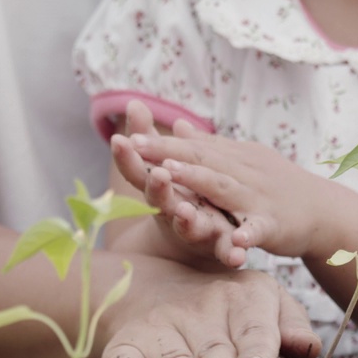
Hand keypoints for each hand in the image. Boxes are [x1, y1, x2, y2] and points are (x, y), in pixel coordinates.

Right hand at [101, 261, 320, 357]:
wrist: (158, 287)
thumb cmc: (229, 310)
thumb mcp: (266, 304)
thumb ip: (290, 326)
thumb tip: (309, 348)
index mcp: (242, 299)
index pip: (253, 326)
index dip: (257, 348)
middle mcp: (200, 311)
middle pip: (212, 347)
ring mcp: (162, 327)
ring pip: (172, 356)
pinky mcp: (128, 343)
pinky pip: (124, 356)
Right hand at [111, 101, 247, 269]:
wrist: (200, 241)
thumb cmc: (176, 195)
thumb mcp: (163, 165)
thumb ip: (149, 137)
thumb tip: (134, 102)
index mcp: (159, 188)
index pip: (137, 171)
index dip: (127, 157)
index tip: (120, 141)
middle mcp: (173, 211)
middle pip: (160, 200)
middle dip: (158, 188)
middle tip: (158, 176)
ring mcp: (197, 230)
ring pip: (191, 227)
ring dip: (188, 221)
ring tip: (187, 213)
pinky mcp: (221, 247)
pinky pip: (225, 251)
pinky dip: (231, 253)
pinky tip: (237, 256)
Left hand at [123, 127, 351, 260]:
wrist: (324, 210)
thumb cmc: (278, 186)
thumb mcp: (242, 161)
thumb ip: (208, 148)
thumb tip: (176, 126)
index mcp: (232, 159)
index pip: (192, 148)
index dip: (160, 143)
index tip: (128, 136)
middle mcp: (242, 173)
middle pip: (201, 160)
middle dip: (168, 153)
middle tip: (137, 146)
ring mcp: (257, 197)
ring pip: (223, 188)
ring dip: (197, 180)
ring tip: (170, 174)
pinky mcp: (274, 225)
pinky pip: (259, 228)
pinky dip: (247, 234)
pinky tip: (234, 241)